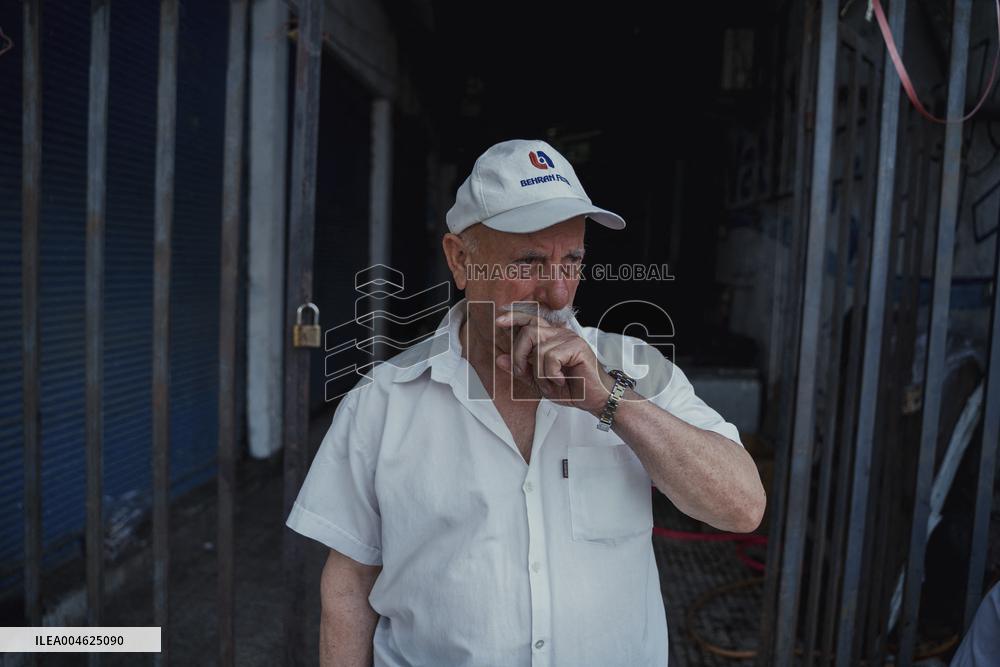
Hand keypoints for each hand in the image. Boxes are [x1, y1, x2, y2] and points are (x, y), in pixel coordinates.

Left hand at [494, 310, 611, 414]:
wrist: (594, 398)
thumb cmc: (571, 388)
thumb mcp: (539, 381)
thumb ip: (521, 370)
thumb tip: (500, 359)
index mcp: (551, 338)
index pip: (530, 319)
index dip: (514, 317)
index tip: (498, 321)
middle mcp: (559, 334)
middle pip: (529, 332)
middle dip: (519, 355)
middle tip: (522, 372)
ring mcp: (569, 339)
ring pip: (539, 350)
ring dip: (539, 373)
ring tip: (550, 383)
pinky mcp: (577, 347)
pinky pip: (551, 358)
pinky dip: (551, 374)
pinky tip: (561, 380)